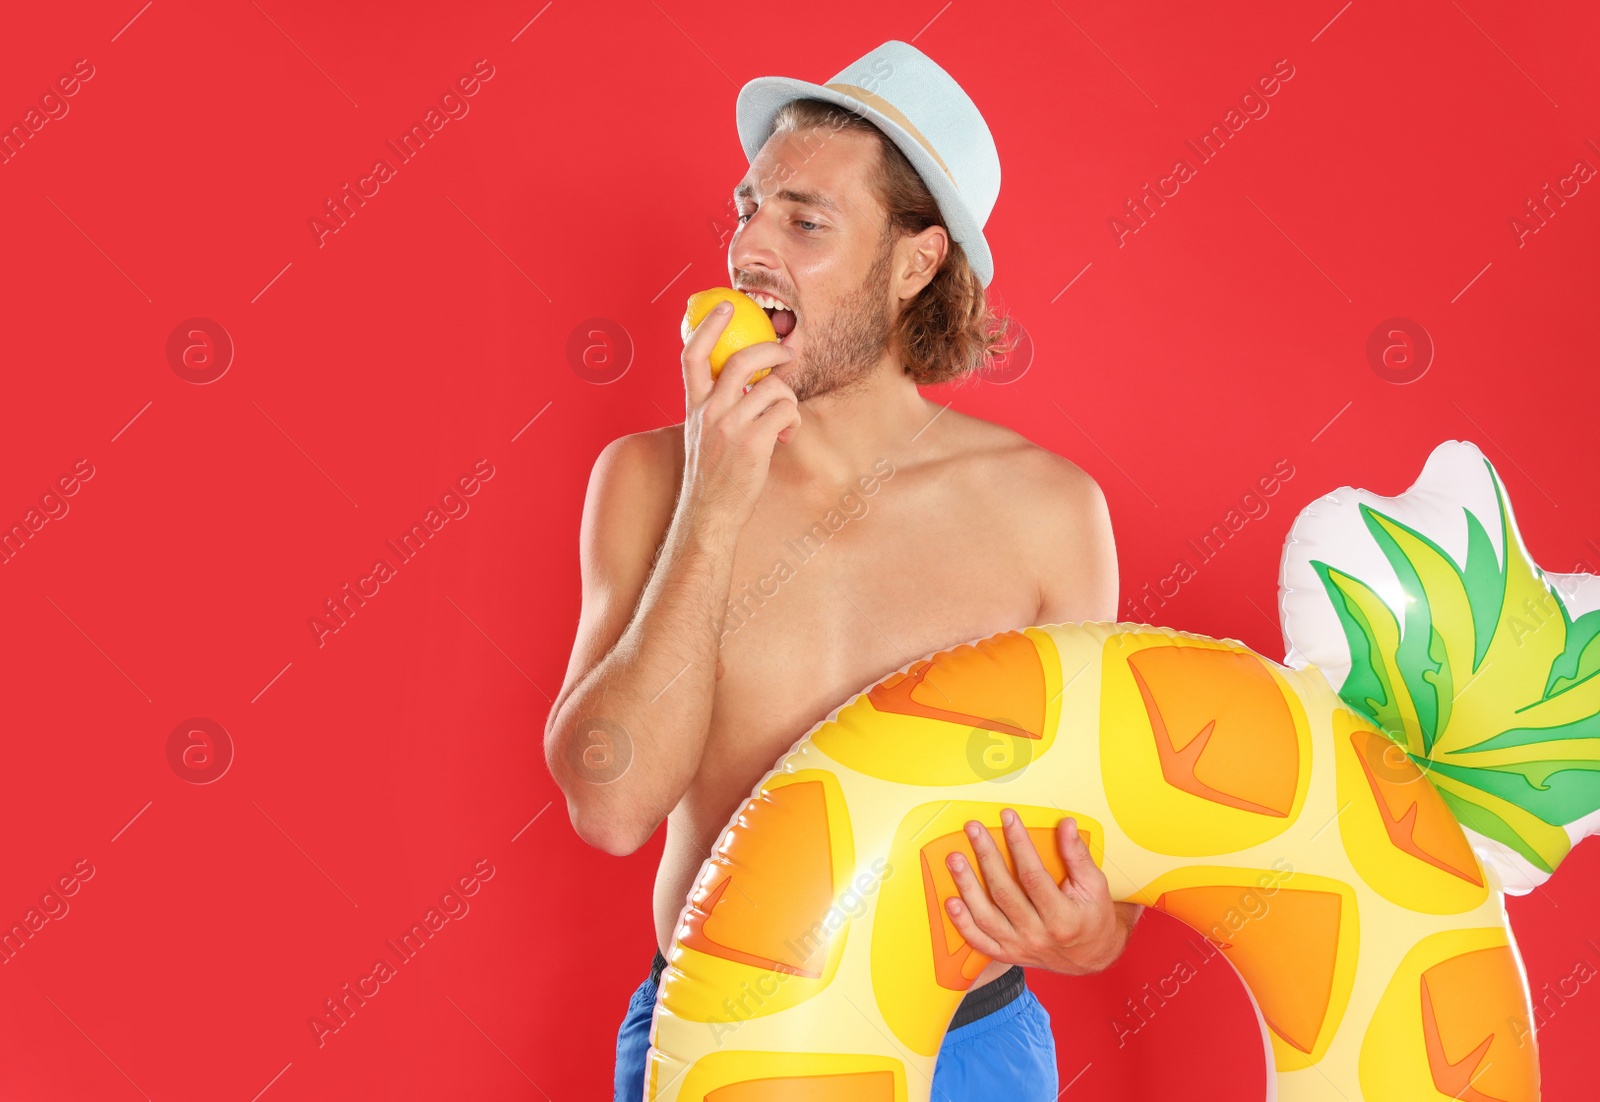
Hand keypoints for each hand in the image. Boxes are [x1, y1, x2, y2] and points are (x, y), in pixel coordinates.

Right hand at [680, 303, 799, 532]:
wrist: (710, 513)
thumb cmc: (713, 475)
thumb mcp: (703, 434)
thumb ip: (718, 406)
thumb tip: (752, 383)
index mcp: (695, 406)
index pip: (692, 355)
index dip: (709, 326)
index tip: (725, 307)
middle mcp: (710, 411)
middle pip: (741, 360)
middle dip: (770, 350)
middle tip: (786, 353)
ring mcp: (730, 426)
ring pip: (773, 388)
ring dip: (788, 399)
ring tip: (785, 419)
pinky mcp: (753, 442)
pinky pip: (785, 412)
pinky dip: (792, 421)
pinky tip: (785, 437)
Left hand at [944, 809, 1140, 975]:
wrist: (1090, 957)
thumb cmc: (1092, 917)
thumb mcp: (1095, 885)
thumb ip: (1078, 855)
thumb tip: (1066, 825)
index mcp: (1062, 918)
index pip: (1033, 875)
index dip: (1019, 844)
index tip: (1007, 818)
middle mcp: (1037, 935)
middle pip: (1004, 892)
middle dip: (986, 856)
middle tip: (973, 829)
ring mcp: (1019, 946)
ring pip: (986, 916)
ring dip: (967, 886)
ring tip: (954, 859)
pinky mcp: (1006, 953)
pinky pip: (979, 941)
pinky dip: (962, 923)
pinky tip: (951, 901)